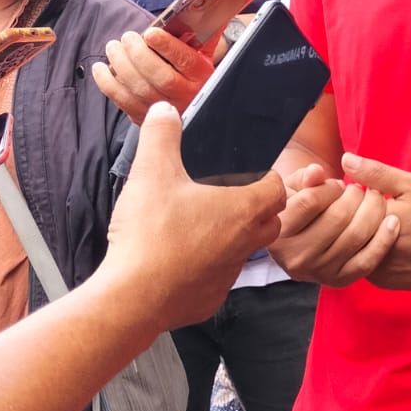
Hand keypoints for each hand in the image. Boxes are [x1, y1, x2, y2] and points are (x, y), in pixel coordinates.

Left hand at [93, 26, 217, 123]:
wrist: (192, 92)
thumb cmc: (191, 62)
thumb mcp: (202, 47)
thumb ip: (198, 30)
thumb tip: (195, 8)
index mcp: (202, 74)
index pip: (186, 61)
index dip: (167, 46)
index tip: (150, 33)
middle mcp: (186, 94)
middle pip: (161, 77)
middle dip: (138, 55)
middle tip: (127, 38)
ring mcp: (165, 109)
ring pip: (140, 90)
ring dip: (121, 66)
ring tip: (113, 48)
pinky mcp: (145, 117)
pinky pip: (123, 102)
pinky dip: (108, 84)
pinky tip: (101, 69)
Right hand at [102, 102, 284, 329]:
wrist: (132, 297)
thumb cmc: (150, 234)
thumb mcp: (151, 172)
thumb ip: (161, 135)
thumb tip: (165, 110)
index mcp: (243, 210)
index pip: (277, 189)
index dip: (267, 178)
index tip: (249, 173)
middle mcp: (245, 244)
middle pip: (271, 221)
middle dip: (259, 208)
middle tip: (231, 196)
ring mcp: (228, 276)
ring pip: (244, 251)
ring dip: (232, 238)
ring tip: (201, 225)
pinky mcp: (209, 299)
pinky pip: (217, 278)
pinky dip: (207, 267)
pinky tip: (180, 258)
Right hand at [268, 161, 400, 285]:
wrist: (299, 244)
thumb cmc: (296, 208)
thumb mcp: (292, 190)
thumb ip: (305, 178)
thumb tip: (317, 172)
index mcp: (280, 232)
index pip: (311, 202)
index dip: (330, 187)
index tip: (338, 183)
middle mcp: (296, 257)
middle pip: (338, 218)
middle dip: (355, 196)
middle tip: (360, 189)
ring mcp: (318, 272)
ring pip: (356, 236)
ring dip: (373, 211)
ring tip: (375, 198)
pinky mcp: (339, 281)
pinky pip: (368, 261)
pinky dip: (384, 240)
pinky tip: (393, 221)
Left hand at [342, 154, 410, 291]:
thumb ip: (377, 173)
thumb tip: (345, 160)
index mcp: (374, 223)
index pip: (344, 203)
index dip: (356, 192)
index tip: (374, 191)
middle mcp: (368, 250)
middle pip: (345, 226)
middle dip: (357, 212)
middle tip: (385, 206)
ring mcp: (373, 271)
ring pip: (354, 245)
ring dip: (362, 231)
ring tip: (390, 222)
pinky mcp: (382, 282)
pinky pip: (364, 260)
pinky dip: (371, 247)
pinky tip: (395, 241)